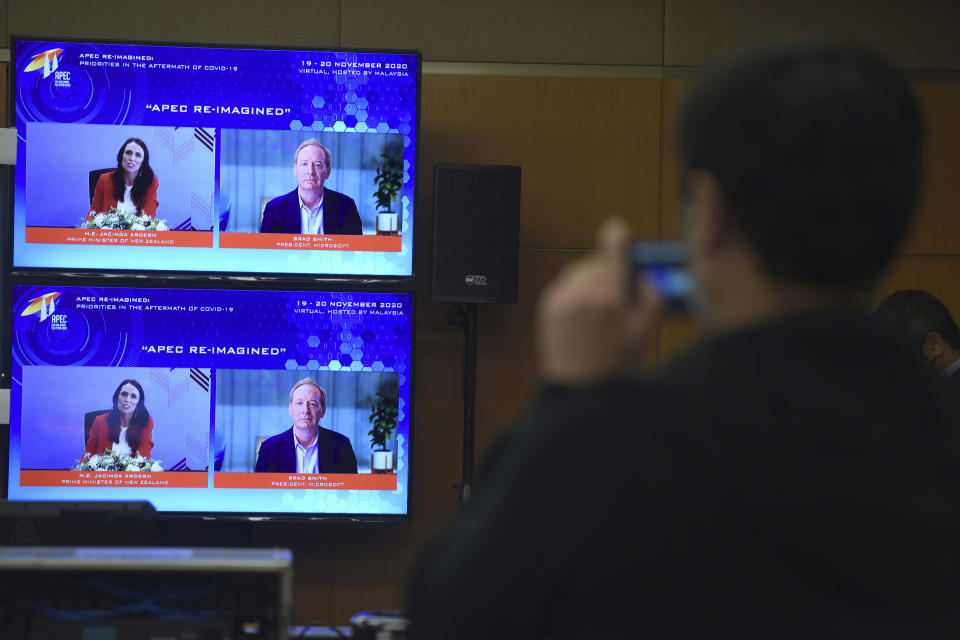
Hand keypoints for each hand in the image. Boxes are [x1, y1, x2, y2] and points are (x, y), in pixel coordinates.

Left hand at [536, 218, 661, 384]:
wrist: (578, 391)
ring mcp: (561, 298)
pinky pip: (566, 285)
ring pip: (580, 271)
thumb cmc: (615, 364)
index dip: (619, 239)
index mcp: (609, 297)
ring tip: (598, 313)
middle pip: (598, 262)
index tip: (619, 233)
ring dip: (591, 281)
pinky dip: (576, 292)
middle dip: (609, 273)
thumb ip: (651, 296)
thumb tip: (641, 274)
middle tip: (616, 300)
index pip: (613, 251)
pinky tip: (583, 318)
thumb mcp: (646, 332)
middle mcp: (582, 293)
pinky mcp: (547, 305)